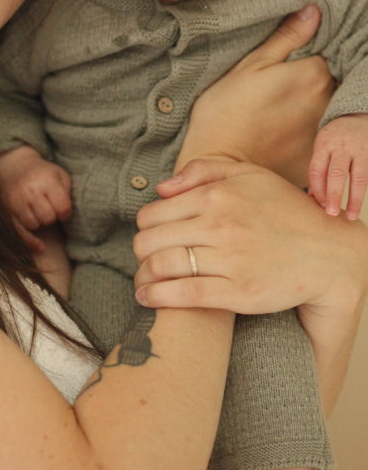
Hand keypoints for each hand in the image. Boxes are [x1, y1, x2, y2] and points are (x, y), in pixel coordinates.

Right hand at [0, 146, 71, 246]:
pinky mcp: (9, 210)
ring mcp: (18, 201)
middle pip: (48, 218)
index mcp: (47, 180)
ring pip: (34, 225)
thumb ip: (67, 191)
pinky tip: (41, 246)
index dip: (66, 212)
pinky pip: (20, 231)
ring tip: (40, 212)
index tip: (63, 210)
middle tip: (51, 209)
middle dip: (52, 217)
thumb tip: (67, 212)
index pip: (62, 207)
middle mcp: (31, 191)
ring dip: (40, 222)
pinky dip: (31, 241)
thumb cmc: (43, 173)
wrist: (15, 166)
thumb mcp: (59, 174)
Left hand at [133, 157, 367, 316]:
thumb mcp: (250, 175)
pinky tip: (147, 297)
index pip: (154, 213)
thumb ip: (203, 171)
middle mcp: (219, 225)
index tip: (148, 235)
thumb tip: (161, 188)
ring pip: (162, 267)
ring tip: (142, 281)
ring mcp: (229, 260)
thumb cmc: (287, 211)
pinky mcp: (238, 292)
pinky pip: (185, 295)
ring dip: (142, 276)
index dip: (144, 227)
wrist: (329, 252)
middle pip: (151, 240)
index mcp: (217, 195)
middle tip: (143, 259)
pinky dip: (157, 297)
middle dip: (140, 251)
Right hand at [181, 5, 334, 184]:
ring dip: (311, 107)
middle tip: (279, 90)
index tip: (285, 65)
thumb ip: (287, 38)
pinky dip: (306, 133)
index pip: (325, 54)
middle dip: (311, 82)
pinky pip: (319, 137)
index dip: (306, 56)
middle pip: (331, 82)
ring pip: (327, 109)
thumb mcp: (250, 65)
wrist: (216, 163)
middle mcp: (327, 102)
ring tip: (280, 112)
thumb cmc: (225, 110)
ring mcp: (324, 132)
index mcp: (313, 75)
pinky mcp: (316, 156)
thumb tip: (314, 11)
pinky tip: (280, 134)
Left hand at [308, 113, 367, 219]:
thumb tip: (314, 197)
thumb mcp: (322, 148)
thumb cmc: (335, 139)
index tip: (320, 204)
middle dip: (334, 195)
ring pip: (359, 178)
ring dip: (354, 199)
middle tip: (331, 213)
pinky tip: (358, 202)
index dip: (317, 189)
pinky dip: (363, 190)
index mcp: (325, 145)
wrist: (357, 117)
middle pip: (337, 173)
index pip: (317, 170)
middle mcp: (343, 147)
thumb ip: (318, 169)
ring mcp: (360, 151)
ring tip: (351, 216)